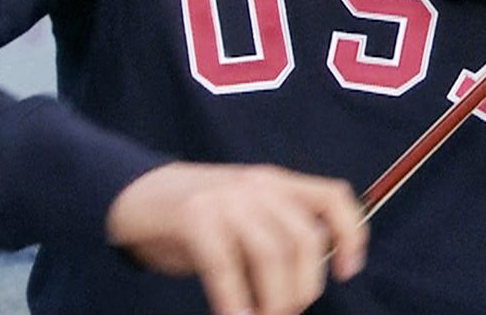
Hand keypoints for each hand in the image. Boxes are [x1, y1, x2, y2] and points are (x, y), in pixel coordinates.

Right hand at [105, 161, 368, 314]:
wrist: (133, 194)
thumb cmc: (195, 216)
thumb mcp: (244, 214)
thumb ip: (275, 234)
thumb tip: (305, 282)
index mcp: (276, 183)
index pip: (333, 196)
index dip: (351, 234)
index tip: (345, 274)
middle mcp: (256, 186)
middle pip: (304, 238)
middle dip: (303, 287)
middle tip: (287, 312)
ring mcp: (224, 199)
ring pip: (271, 254)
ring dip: (274, 300)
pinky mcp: (192, 218)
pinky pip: (225, 265)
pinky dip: (235, 300)